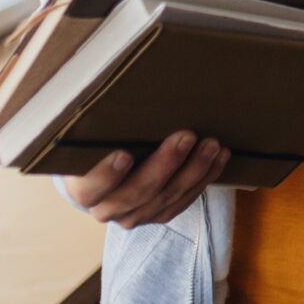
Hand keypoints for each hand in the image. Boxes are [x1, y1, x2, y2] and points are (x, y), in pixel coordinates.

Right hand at [61, 130, 226, 226]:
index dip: (106, 176)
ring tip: (212, 145)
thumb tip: (120, 87)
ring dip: (194, 171)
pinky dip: (204, 178)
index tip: (124, 154)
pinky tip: (219, 158)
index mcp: (84, 189)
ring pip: (166, 198)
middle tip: (186, 136)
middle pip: (137, 192)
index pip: (90, 188)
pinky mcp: (158, 215)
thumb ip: (100, 124)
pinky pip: (183, 201)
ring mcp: (134, 215)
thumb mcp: (93, 134)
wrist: (106, 168)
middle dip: (165, 164)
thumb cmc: (100, 142)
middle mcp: (107, 208)